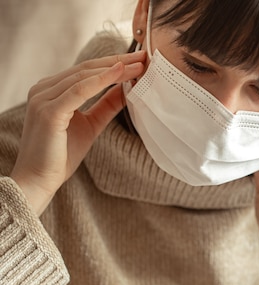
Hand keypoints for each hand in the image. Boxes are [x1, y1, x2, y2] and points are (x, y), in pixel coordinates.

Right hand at [10, 51, 145, 214]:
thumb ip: (106, 105)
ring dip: (114, 69)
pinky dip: (100, 80)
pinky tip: (119, 74)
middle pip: (87, 68)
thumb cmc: (61, 155)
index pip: (87, 70)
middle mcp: (44, 89)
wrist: (39, 180)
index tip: (139, 59)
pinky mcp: (48, 111)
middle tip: (144, 56)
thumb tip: (126, 87)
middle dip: (118, 61)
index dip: (114, 63)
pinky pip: (79, 91)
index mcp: (52, 90)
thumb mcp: (91, 124)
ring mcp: (43, 98)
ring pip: (84, 76)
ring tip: (138, 65)